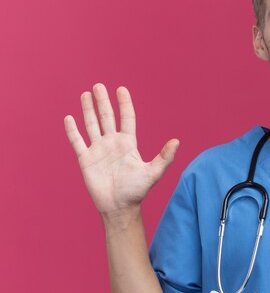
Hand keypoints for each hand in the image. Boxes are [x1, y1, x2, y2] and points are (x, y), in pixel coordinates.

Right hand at [64, 84, 178, 215]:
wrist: (119, 207)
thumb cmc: (137, 191)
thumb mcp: (153, 173)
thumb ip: (165, 157)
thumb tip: (177, 141)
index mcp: (128, 144)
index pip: (127, 118)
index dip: (124, 104)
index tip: (121, 89)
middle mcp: (112, 143)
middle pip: (107, 117)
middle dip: (103, 101)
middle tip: (98, 86)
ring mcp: (98, 150)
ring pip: (91, 125)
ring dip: (88, 110)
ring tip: (85, 94)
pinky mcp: (86, 160)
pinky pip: (77, 142)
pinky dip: (73, 130)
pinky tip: (69, 118)